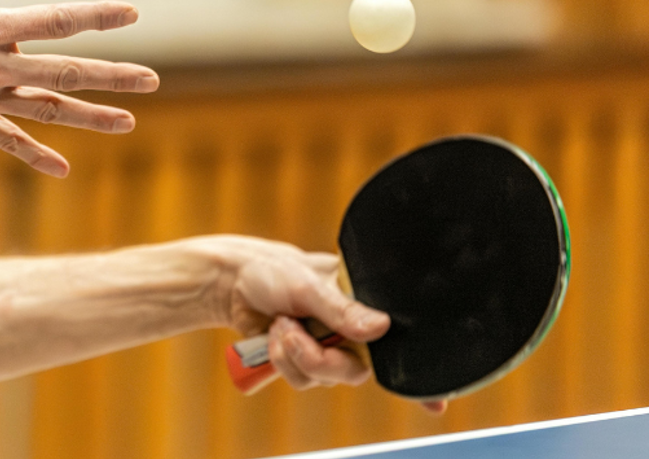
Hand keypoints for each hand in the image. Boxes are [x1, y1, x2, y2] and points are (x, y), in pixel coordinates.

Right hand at [0, 0, 158, 174]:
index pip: (53, 20)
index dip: (94, 15)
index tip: (131, 13)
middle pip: (63, 71)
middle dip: (111, 74)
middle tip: (151, 80)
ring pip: (47, 109)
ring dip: (90, 117)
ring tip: (128, 123)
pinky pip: (8, 141)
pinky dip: (35, 155)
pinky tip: (63, 170)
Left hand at [210, 236, 447, 411]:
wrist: (235, 284)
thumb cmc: (276, 271)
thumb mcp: (308, 284)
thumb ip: (342, 309)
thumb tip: (381, 328)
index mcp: (364, 304)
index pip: (398, 339)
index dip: (415, 372)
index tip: (436, 400)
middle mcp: (352, 330)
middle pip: (355, 371)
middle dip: (320, 359)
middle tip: (295, 333)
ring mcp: (328, 347)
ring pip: (324, 379)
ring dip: (294, 354)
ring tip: (280, 324)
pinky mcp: (304, 360)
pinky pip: (301, 379)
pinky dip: (282, 360)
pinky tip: (273, 335)